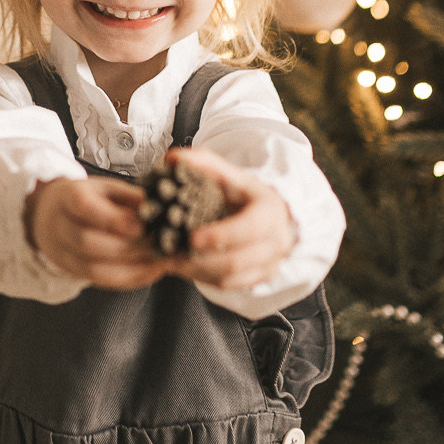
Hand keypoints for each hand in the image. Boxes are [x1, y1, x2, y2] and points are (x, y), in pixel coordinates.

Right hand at [25, 176, 173, 289]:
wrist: (54, 214)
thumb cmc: (89, 198)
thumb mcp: (107, 188)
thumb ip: (131, 197)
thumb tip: (161, 206)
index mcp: (68, 196)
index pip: (84, 207)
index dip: (113, 219)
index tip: (142, 226)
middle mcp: (59, 227)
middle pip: (87, 243)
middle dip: (128, 247)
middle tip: (160, 245)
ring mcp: (62, 253)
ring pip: (94, 270)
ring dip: (132, 269)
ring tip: (162, 261)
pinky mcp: (73, 272)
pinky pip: (102, 282)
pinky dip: (131, 279)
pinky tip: (153, 271)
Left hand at [169, 147, 295, 292]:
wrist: (272, 216)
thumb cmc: (245, 194)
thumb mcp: (229, 173)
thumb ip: (202, 163)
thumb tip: (172, 158)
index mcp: (270, 212)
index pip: (249, 228)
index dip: (220, 235)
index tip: (192, 238)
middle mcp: (275, 242)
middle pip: (236, 261)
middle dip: (199, 260)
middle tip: (169, 254)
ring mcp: (268, 264)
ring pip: (229, 278)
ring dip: (196, 272)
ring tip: (169, 261)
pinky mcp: (257, 279)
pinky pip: (227, 286)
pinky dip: (202, 278)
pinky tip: (182, 268)